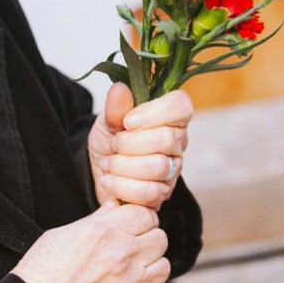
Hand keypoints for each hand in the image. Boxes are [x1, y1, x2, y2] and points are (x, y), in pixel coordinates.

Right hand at [11, 202, 170, 282]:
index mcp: (104, 233)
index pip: (145, 213)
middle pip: (159, 238)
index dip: (137, 218)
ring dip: (150, 266)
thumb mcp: (64, 233)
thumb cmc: (43, 272)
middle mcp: (122, 257)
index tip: (129, 225)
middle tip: (130, 246)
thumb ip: (99, 219)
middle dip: (146, 239)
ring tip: (130, 270)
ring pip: (163, 266)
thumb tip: (118, 205)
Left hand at [88, 83, 192, 208]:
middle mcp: (177, 143)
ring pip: (158, 167)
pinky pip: (150, 192)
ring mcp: (173, 170)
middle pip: (166, 138)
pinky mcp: (163, 194)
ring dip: (123, 166)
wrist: (102, 173)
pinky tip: (109, 181)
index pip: (181, 105)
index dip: (154, 112)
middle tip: (114, 145)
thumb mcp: (107, 121)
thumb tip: (120, 89)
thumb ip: (115, 107)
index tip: (128, 121)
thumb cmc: (111, 143)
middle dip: (129, 143)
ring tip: (109, 164)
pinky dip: (122, 187)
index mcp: (169, 117)